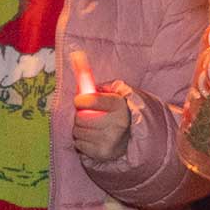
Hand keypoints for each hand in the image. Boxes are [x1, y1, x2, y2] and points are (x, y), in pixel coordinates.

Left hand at [69, 49, 130, 163]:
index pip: (91, 100)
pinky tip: (93, 138)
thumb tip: (75, 56)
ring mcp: (110, 140)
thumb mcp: (112, 92)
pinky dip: (82, 141)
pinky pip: (79, 145)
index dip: (81, 100)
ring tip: (92, 127)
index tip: (80, 101)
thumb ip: (93, 78)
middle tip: (89, 115)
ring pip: (78, 131)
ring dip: (80, 128)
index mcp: (119, 106)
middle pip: (81, 118)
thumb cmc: (116, 110)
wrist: (134, 137)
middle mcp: (116, 124)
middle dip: (81, 115)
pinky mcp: (103, 154)